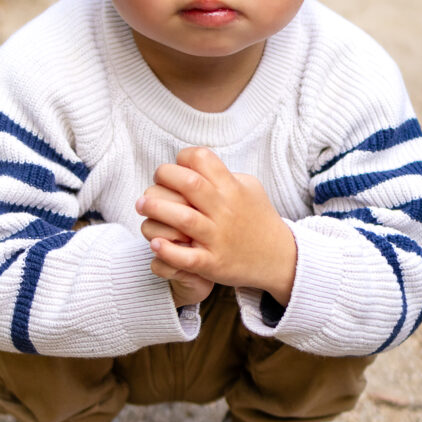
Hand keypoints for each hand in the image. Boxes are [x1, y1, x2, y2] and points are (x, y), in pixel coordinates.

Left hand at [137, 148, 296, 306]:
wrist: (279, 258)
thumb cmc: (258, 218)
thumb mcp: (250, 188)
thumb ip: (223, 174)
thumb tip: (194, 162)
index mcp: (232, 188)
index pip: (202, 159)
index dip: (183, 158)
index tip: (176, 167)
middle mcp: (225, 210)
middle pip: (189, 183)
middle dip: (164, 177)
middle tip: (153, 183)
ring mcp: (219, 237)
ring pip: (184, 219)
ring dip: (157, 209)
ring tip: (142, 205)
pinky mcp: (214, 263)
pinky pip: (188, 258)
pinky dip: (169, 251)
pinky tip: (155, 243)